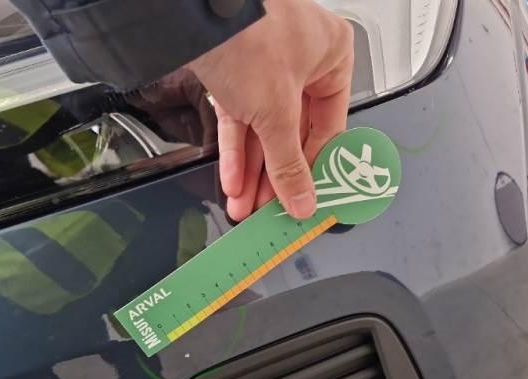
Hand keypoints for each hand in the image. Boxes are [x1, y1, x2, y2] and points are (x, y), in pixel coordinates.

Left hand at [189, 0, 353, 220]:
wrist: (195, 11)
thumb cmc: (249, 32)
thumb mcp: (277, 111)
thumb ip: (289, 162)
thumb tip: (303, 199)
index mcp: (332, 56)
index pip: (328, 127)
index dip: (314, 169)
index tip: (303, 199)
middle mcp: (302, 59)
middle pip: (292, 132)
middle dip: (275, 177)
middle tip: (268, 210)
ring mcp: (266, 64)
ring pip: (263, 128)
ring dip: (252, 171)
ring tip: (244, 205)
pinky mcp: (234, 71)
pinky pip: (239, 117)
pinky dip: (235, 149)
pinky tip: (231, 180)